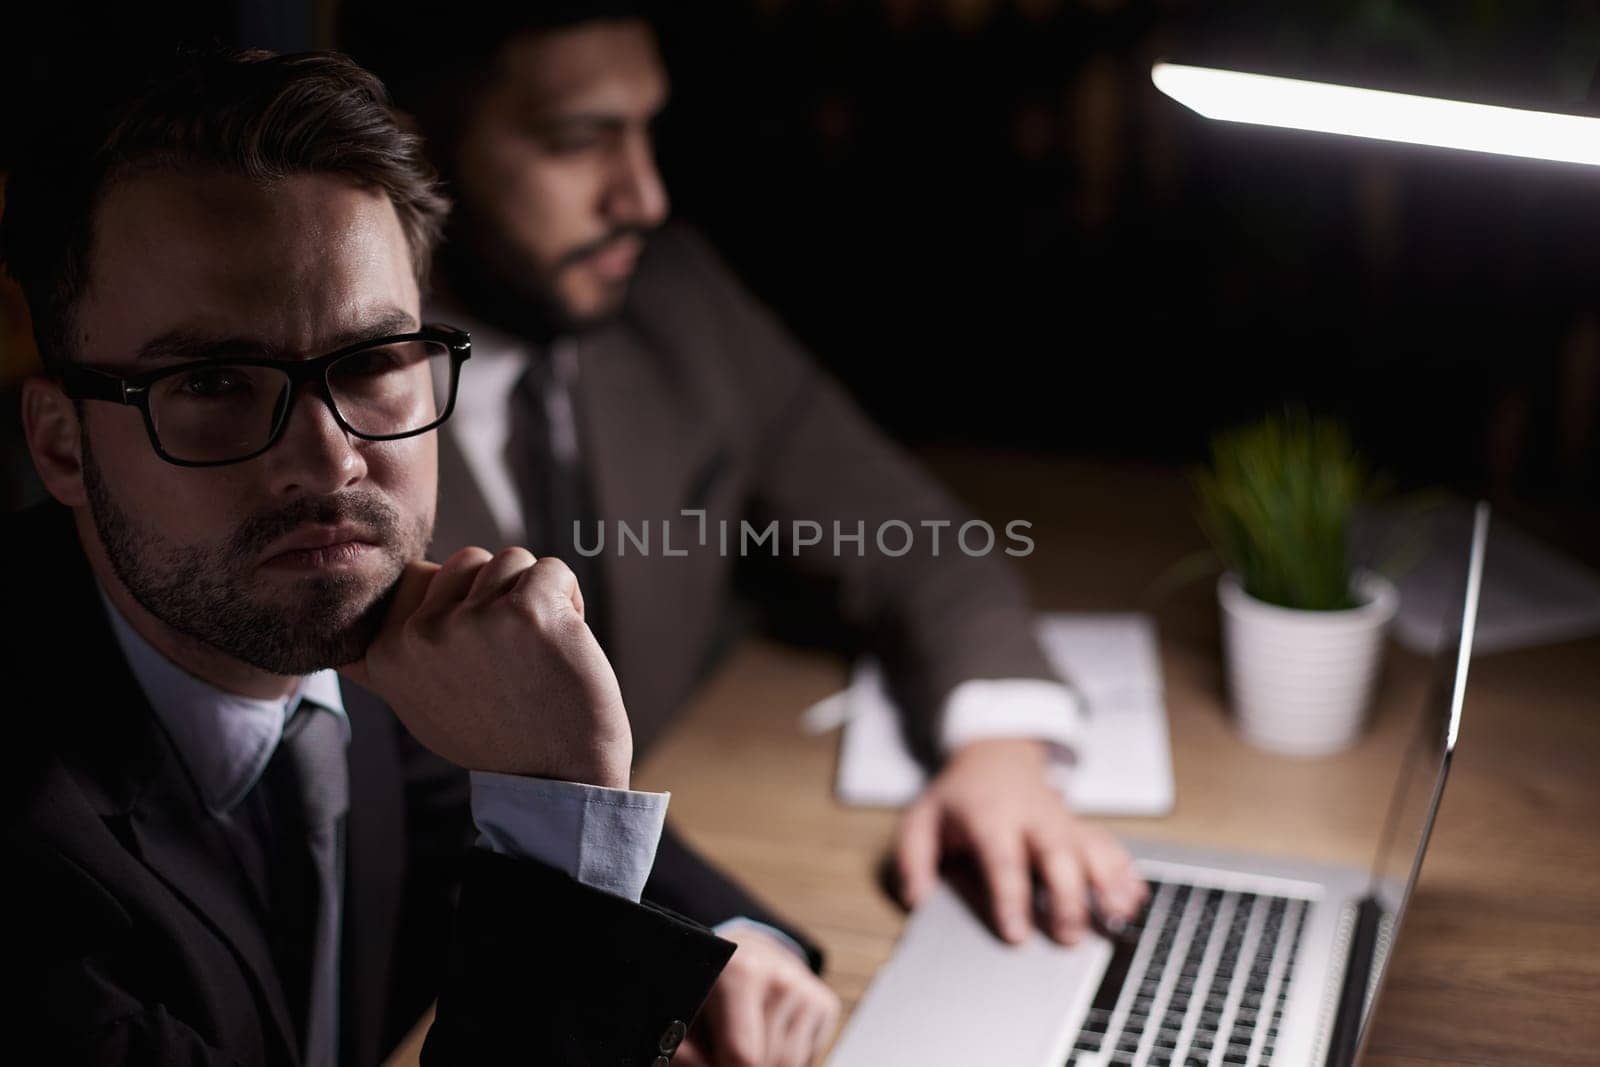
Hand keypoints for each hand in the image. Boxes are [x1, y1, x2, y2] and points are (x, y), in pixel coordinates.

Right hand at [338, 546, 632, 787]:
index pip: (421, 577)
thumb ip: (391, 660)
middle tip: (514, 653)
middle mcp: (421, 634)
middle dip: (499, 595)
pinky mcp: (527, 611)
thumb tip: (344, 637)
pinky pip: (554, 570)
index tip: (479, 657)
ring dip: (535, 596)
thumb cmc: (495, 738)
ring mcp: (473, 619)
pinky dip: (570, 599)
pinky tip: (566, 643)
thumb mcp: (417, 704)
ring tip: (539, 649)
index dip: (462, 605)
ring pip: (511, 561)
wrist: (557, 779)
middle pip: (468, 562)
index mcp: (386, 652)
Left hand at [675, 926, 840, 1066]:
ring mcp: (806, 990)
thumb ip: (686, 1052)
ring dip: (766, 1065)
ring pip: (789, 1063)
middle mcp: (779, 978)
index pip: (742, 1054)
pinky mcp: (824, 1002)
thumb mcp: (688, 1012)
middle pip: (766, 1061)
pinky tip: (770, 1038)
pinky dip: (786, 1060)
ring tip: (745, 1047)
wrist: (748, 953)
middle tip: (725, 1051)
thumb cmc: (710, 991)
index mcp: (739, 974)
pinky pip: (807, 1057)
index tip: (715, 1063)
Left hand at [894, 738, 1146, 943]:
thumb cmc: (957, 797)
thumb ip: (913, 858)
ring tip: (1117, 915)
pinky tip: (1134, 898)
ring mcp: (1060, 819)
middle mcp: (1031, 816)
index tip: (1017, 934)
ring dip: (1105, 881)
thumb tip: (916, 898)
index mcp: (989, 815)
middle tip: (1068, 935)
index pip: (1002, 857)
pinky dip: (1123, 870)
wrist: (995, 753)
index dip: (1010, 896)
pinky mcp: (1078, 825)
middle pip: (1055, 852)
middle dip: (1066, 894)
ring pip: (1088, 847)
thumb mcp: (920, 818)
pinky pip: (1106, 844)